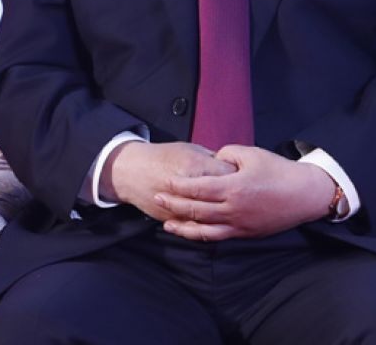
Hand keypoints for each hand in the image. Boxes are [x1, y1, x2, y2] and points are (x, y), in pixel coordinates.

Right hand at [105, 141, 233, 220]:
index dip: (240, 175)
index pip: (230, 173)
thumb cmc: (163, 157)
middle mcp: (191, 186)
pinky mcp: (174, 217)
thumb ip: (212, 158)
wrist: (132, 171)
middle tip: (238, 193)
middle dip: (235, 196)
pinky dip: (207, 225)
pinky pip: (196, 227)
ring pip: (211, 216)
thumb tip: (233, 166)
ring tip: (228, 207)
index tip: (244, 175)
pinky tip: (216, 221)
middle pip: (224, 196)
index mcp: (197, 165)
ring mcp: (182, 205)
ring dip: (222, 214)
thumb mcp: (190, 149)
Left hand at [156, 145, 336, 240]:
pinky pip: (219, 237)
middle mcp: (234, 209)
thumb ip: (225, 155)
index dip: (178, 186)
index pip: (197, 189)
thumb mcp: (250, 154)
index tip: (164, 181)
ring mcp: (240, 224)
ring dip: (183, 227)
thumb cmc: (278, 171)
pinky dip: (201, 236)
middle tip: (156, 198)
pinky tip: (191, 233)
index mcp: (234, 187)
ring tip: (166, 224)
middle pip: (196, 209)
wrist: (306, 195)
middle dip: (174, 204)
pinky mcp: (246, 233)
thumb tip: (209, 160)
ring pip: (205, 229)